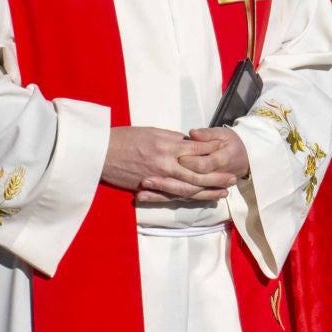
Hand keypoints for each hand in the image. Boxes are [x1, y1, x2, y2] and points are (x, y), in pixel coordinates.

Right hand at [103, 126, 237, 202]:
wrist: (98, 151)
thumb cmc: (124, 137)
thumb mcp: (151, 131)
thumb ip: (171, 139)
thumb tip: (189, 143)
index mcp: (168, 144)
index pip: (198, 149)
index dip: (215, 152)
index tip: (228, 153)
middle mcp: (165, 162)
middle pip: (197, 171)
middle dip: (217, 176)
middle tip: (233, 179)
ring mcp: (157, 177)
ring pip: (187, 187)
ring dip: (206, 191)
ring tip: (222, 193)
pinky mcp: (147, 187)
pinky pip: (170, 195)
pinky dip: (186, 198)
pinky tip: (198, 199)